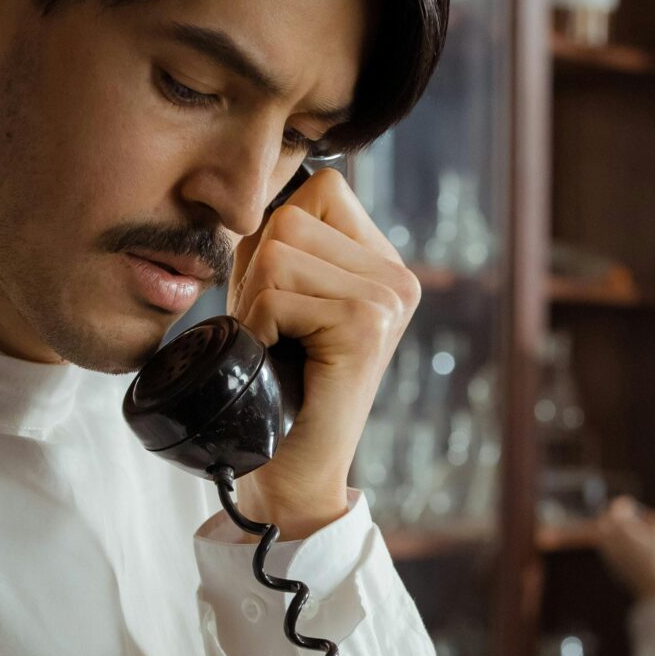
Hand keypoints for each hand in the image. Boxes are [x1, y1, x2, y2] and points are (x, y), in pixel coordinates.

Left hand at [230, 165, 419, 537]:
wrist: (289, 468)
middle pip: (291, 216)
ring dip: (257, 304)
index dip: (276, 238)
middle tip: (278, 333)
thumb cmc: (272, 382)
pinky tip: (283, 362)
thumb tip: (260, 186)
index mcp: (382, 263)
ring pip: (279, 251)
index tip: (283, 303)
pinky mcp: (367, 324)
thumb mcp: (274, 295)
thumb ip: (278, 241)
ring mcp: (388, 298)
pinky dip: (261, 328)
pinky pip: (278, 293)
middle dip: (259, 274)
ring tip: (280, 348)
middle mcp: (397, 276)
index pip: (321, 188)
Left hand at [597, 497, 654, 600]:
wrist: (654, 592)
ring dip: (614, 530)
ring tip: (631, 533)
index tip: (630, 504)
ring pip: (605, 536)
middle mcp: (610, 540)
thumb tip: (644, 516)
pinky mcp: (611, 567)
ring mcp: (608, 555)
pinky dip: (616, 544)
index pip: (616, 508)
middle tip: (626, 516)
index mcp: (621, 528)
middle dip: (614, 516)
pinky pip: (609, 549)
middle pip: (604, 520)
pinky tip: (632, 550)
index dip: (624, 504)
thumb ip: (654, 518)